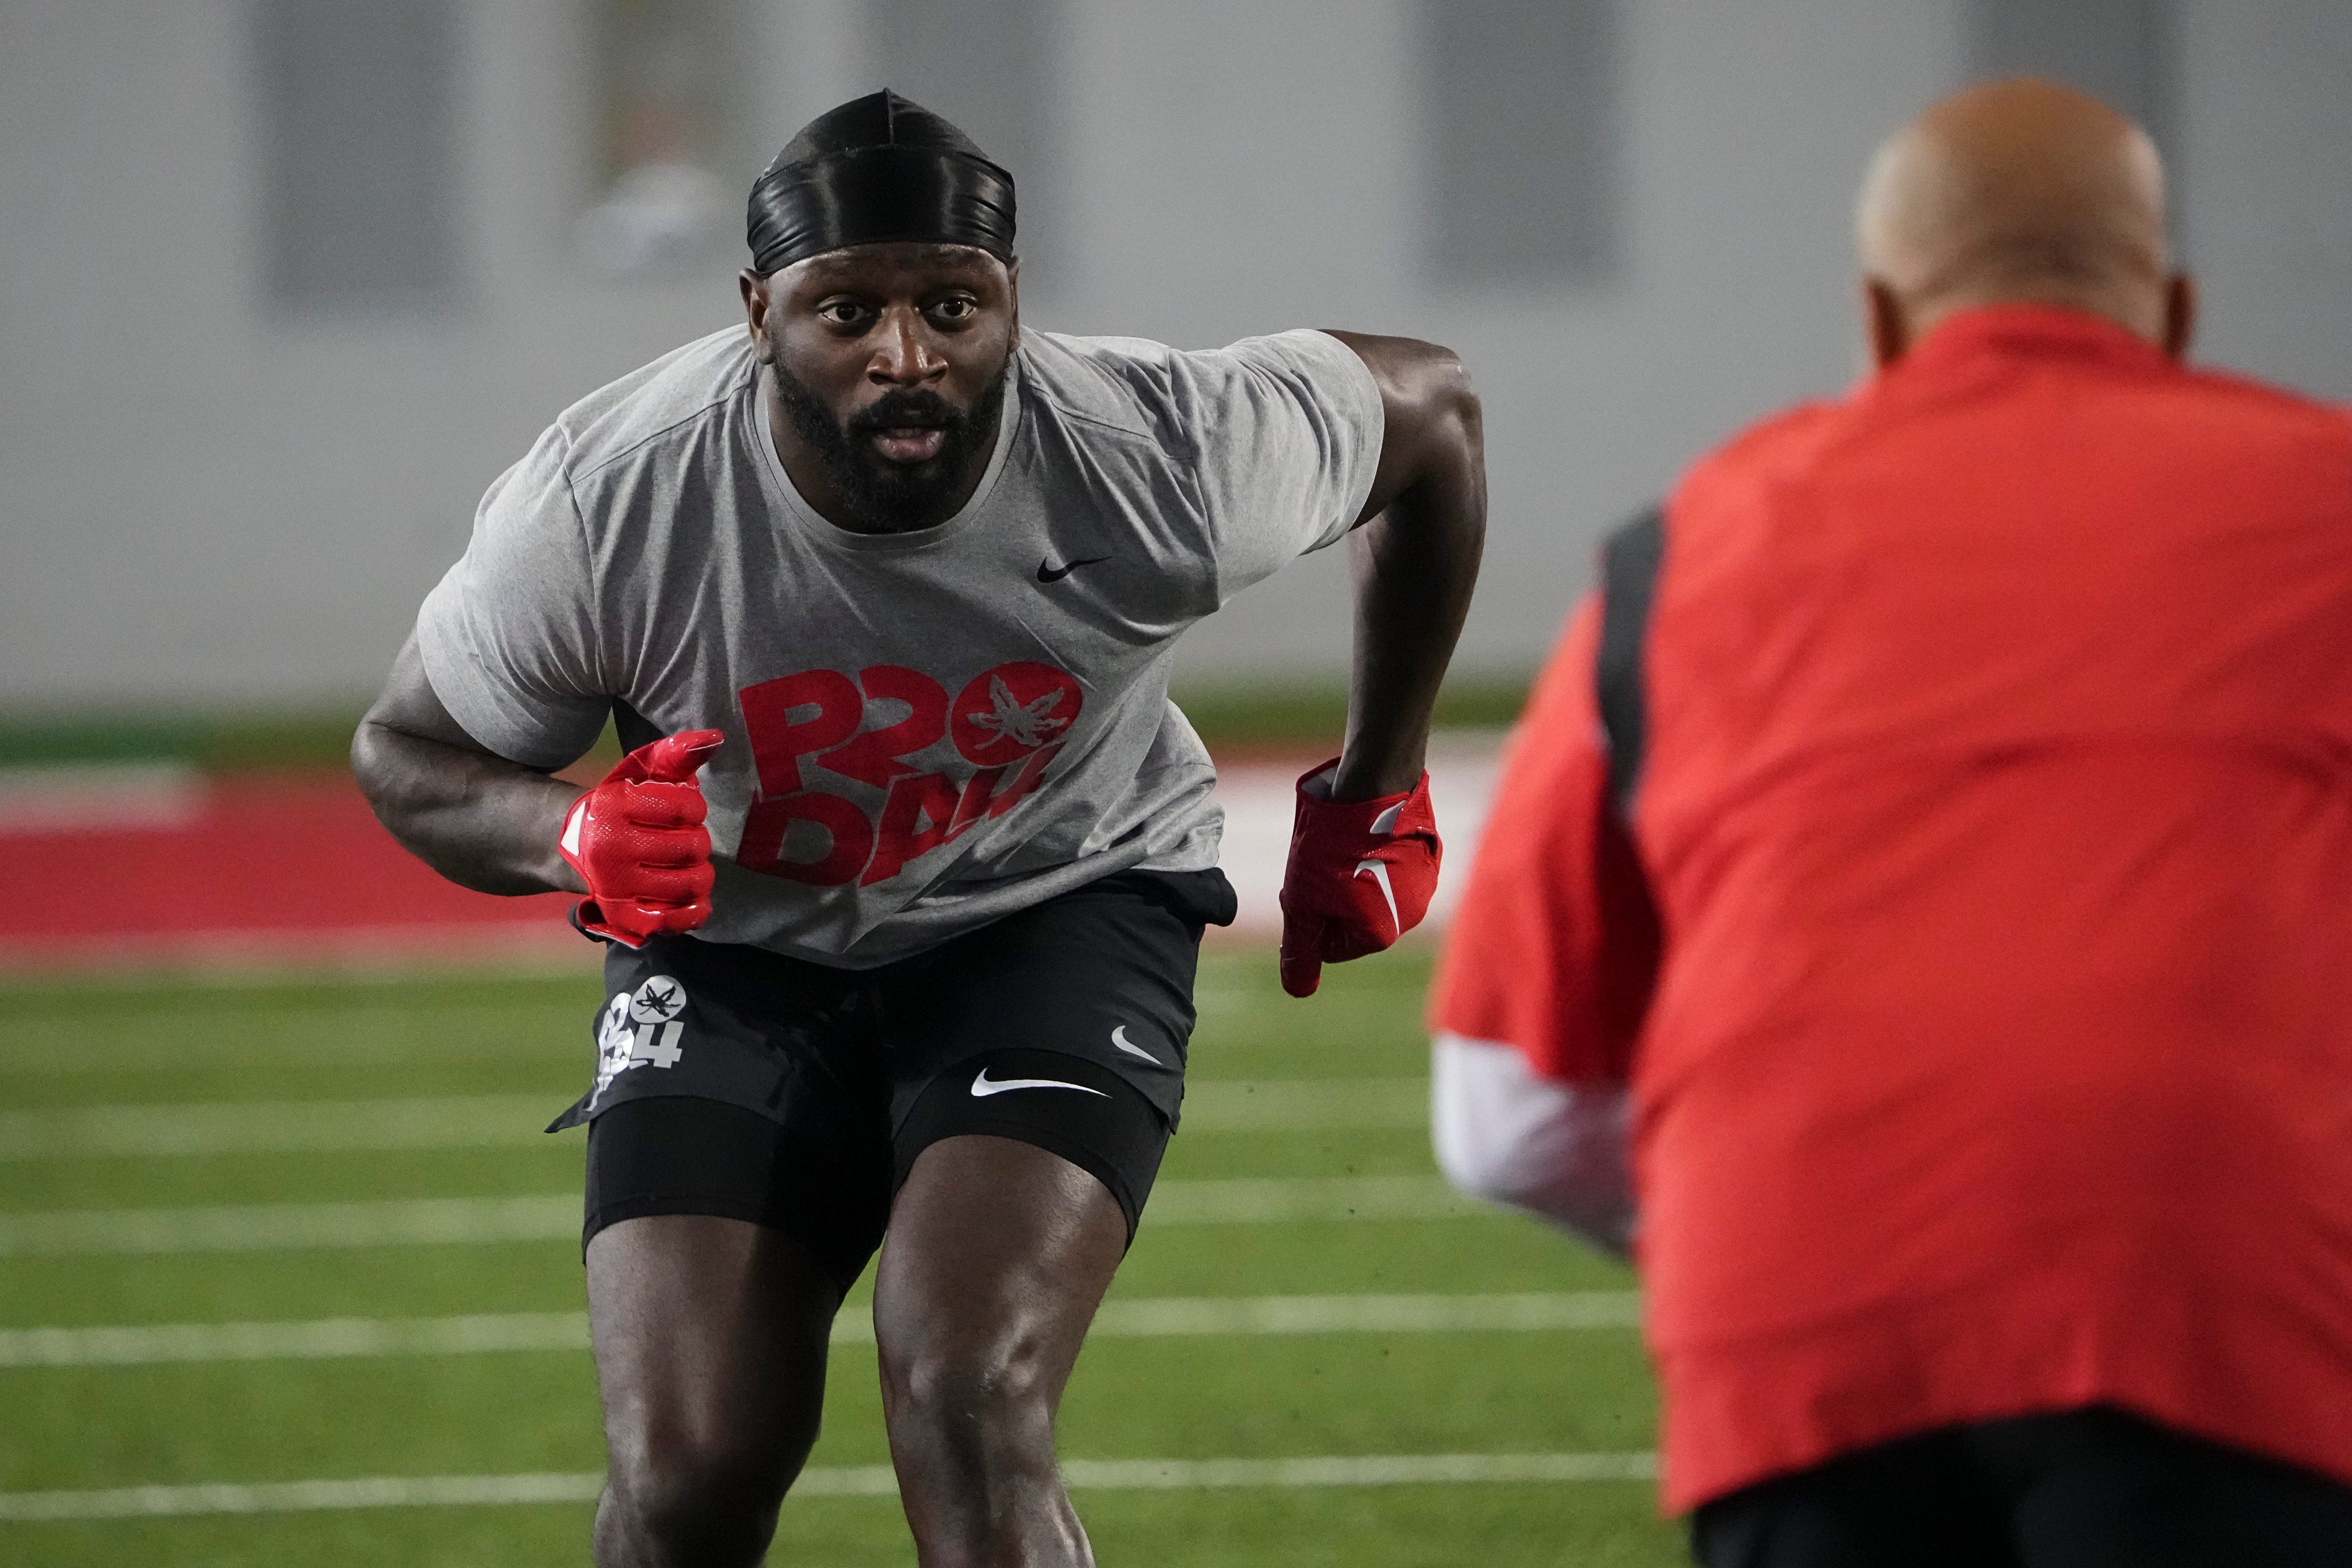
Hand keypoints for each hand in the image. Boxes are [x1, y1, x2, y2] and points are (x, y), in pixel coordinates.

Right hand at [557, 730, 724, 947]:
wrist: (569, 846)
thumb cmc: (618, 806)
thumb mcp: (638, 773)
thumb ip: (676, 754)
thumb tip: (715, 737)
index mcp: (613, 807)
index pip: (686, 807)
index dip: (695, 807)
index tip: (683, 809)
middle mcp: (610, 849)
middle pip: (692, 847)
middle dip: (697, 840)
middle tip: (684, 838)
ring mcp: (616, 887)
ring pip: (689, 884)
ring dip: (700, 873)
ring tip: (687, 865)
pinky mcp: (622, 916)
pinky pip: (672, 921)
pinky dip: (692, 911)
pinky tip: (694, 898)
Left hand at [1277, 758, 1441, 996]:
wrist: (1374, 782)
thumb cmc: (1332, 845)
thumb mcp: (1301, 901)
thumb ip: (1300, 950)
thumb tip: (1299, 990)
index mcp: (1380, 936)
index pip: (1329, 946)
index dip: (1310, 914)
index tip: (1311, 882)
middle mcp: (1410, 918)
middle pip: (1353, 920)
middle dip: (1333, 896)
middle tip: (1324, 862)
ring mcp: (1424, 886)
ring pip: (1373, 892)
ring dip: (1354, 874)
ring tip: (1345, 844)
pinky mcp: (1430, 855)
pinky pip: (1392, 866)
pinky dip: (1376, 854)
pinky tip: (1365, 832)